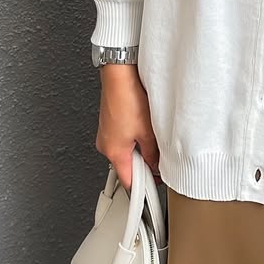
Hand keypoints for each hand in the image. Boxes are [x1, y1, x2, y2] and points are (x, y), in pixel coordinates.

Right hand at [96, 64, 160, 188]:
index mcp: (114, 153)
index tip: (154, 189)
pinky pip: (122, 139)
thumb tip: (155, 165)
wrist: (119, 75)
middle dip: (143, 166)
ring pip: (126, 152)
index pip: (128, 181)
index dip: (142, 188)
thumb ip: (152, 154)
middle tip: (158, 158)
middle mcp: (106, 145)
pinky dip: (133, 138)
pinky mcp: (109, 124)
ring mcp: (105, 134)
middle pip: (127, 167)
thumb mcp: (148, 132)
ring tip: (150, 135)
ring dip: (139, 150)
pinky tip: (143, 126)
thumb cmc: (128, 98)